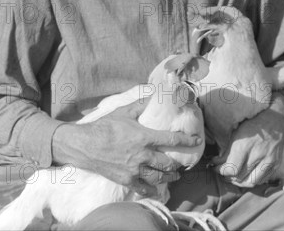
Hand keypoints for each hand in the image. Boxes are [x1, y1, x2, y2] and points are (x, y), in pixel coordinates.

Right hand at [52, 98, 201, 195]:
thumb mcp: (124, 112)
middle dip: (178, 164)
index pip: (172, 139)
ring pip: (158, 177)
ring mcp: (135, 169)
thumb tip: (152, 93)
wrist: (86, 145)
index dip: (187, 140)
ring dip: (169, 177)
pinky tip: (157, 189)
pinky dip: (152, 190)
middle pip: (168, 163)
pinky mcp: (126, 179)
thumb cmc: (105, 127)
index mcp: (145, 137)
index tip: (196, 140)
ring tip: (174, 176)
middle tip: (183, 164)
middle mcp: (143, 155)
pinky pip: (143, 188)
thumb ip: (140, 104)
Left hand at [212, 93, 283, 186]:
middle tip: (221, 172)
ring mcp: (268, 161)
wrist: (274, 120)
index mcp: (244, 146)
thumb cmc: (251, 125)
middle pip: (239, 177)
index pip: (230, 169)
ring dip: (239, 182)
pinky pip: (261, 180)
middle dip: (227, 176)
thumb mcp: (236, 134)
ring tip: (232, 177)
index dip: (220, 171)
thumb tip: (217, 163)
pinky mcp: (275, 164)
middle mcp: (257, 155)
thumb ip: (228, 151)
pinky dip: (251, 180)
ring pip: (250, 182)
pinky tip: (245, 175)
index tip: (214, 167)